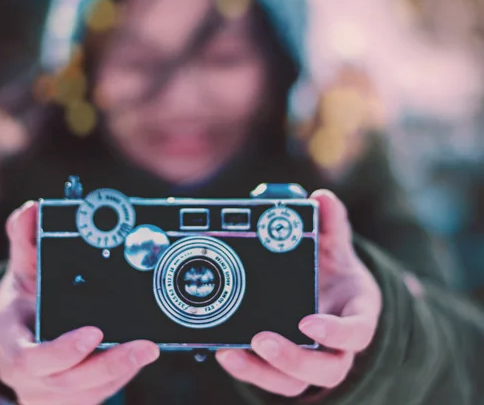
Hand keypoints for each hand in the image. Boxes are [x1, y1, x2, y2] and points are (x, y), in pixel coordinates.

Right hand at [0, 202, 159, 404]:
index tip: (92, 332)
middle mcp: (27, 372)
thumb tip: (32, 209)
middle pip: (66, 380)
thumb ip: (25, 240)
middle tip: (143, 345)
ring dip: (120, 372)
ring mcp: (50, 390)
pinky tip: (140, 357)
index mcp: (11, 339)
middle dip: (107, 365)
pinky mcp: (71, 397)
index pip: (27, 357)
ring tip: (149, 348)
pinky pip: (96, 395)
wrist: (21, 338)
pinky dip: (120, 377)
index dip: (61, 351)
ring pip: (86, 392)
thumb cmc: (24, 303)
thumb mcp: (22, 271)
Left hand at [216, 190, 381, 396]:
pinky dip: (248, 370)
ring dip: (262, 371)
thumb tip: (323, 198)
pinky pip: (270, 377)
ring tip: (230, 353)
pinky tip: (224, 353)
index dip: (337, 333)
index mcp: (357, 315)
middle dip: (293, 359)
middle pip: (326, 370)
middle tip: (262, 339)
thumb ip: (332, 224)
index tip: (309, 323)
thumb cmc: (335, 272)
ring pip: (294, 382)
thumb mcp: (336, 246)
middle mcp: (338, 346)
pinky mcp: (286, 367)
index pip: (357, 332)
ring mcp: (312, 361)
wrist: (331, 293)